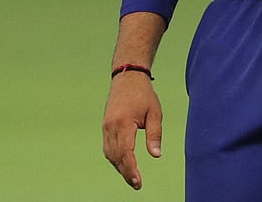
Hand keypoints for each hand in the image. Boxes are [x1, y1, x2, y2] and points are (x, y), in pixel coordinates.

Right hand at [102, 73, 162, 189]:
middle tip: (137, 184)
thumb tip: (156, 155)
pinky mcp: (105, 125)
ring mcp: (106, 126)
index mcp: (124, 122)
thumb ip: (155, 135)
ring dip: (119, 166)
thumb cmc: (144, 94)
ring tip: (132, 176)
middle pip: (116, 156)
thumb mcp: (155, 113)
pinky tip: (124, 163)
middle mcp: (111, 126)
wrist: (127, 77)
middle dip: (126, 172)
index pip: (126, 152)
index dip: (131, 169)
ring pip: (110, 154)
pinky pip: (108, 147)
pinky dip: (115, 158)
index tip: (138, 182)